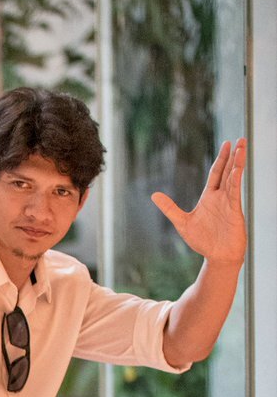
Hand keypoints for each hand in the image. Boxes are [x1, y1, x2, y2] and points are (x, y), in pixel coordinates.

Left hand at [151, 139, 246, 265]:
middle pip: (227, 171)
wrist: (218, 257)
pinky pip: (235, 191)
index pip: (216, 173)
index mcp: (210, 197)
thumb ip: (170, 208)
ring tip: (242, 146)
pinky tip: (237, 168)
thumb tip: (154, 195)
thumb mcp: (182, 223)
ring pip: (233, 177)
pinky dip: (235, 179)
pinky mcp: (234, 210)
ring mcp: (229, 202)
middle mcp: (221, 197)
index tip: (226, 144)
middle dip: (232, 156)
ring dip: (237, 162)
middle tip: (237, 140)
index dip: (221, 159)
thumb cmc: (203, 241)